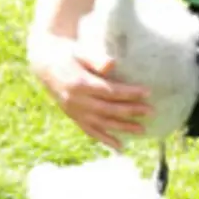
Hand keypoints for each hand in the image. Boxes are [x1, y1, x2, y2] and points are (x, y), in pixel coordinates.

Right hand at [33, 39, 153, 150]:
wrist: (46, 64)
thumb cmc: (69, 54)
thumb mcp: (80, 51)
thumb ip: (96, 58)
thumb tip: (112, 65)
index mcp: (80, 84)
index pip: (110, 91)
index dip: (129, 93)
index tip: (148, 92)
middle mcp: (76, 101)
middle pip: (109, 109)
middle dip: (131, 111)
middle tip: (152, 111)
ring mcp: (74, 112)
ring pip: (102, 124)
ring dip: (122, 128)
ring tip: (142, 130)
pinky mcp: (73, 117)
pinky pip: (90, 132)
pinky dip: (105, 140)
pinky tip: (120, 146)